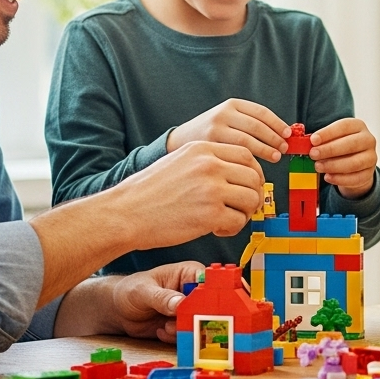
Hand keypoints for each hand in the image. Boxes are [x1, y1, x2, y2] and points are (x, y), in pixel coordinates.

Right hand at [109, 141, 263, 246]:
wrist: (125, 213)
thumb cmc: (148, 193)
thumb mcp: (179, 161)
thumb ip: (208, 162)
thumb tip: (237, 174)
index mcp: (203, 149)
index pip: (246, 155)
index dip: (254, 172)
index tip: (250, 185)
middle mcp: (210, 165)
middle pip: (254, 176)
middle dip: (254, 194)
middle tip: (243, 206)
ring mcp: (212, 189)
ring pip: (252, 198)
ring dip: (245, 212)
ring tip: (228, 219)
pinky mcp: (211, 214)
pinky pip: (239, 221)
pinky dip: (233, 228)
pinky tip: (218, 229)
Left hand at [111, 262, 203, 342]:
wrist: (119, 310)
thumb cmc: (130, 290)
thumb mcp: (143, 291)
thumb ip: (161, 297)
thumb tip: (180, 303)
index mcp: (189, 274)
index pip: (208, 282)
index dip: (209, 294)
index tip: (201, 306)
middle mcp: (193, 292)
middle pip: (208, 305)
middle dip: (195, 316)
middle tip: (179, 321)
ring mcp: (188, 310)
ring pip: (198, 322)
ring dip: (183, 328)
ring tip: (164, 326)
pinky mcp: (182, 325)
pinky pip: (188, 334)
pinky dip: (175, 336)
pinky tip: (160, 330)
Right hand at [167, 98, 289, 162]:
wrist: (177, 143)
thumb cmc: (208, 135)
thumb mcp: (226, 121)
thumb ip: (247, 124)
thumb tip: (281, 136)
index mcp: (231, 105)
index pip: (261, 112)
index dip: (277, 123)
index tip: (288, 134)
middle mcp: (223, 114)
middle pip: (257, 126)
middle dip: (274, 138)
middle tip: (284, 148)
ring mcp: (215, 129)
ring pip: (247, 141)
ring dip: (265, 150)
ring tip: (275, 157)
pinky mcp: (210, 146)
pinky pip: (235, 153)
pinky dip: (249, 160)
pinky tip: (255, 165)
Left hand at [310, 118, 377, 198]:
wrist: (355, 163)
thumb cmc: (340, 146)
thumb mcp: (332, 138)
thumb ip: (322, 140)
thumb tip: (307, 143)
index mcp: (358, 126)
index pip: (344, 126)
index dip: (328, 133)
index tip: (313, 140)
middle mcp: (368, 140)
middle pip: (351, 144)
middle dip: (330, 150)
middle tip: (313, 154)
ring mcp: (371, 157)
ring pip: (354, 163)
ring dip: (333, 165)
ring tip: (318, 166)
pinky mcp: (369, 173)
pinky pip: (356, 178)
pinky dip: (340, 179)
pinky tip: (328, 177)